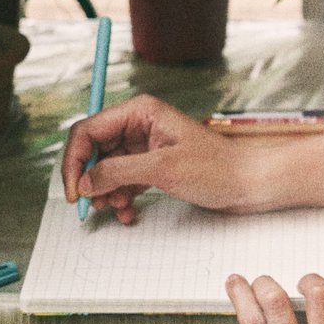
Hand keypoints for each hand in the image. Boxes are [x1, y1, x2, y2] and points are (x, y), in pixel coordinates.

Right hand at [61, 94, 269, 222]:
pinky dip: (120, 197)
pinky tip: (129, 211)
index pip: (87, 130)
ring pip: (105, 169)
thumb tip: (84, 181)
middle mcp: (139, 124)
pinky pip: (122, 180)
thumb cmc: (218, 168)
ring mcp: (145, 145)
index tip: (74, 190)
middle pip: (93, 150)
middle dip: (90, 180)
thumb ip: (118, 172)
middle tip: (91, 206)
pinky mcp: (152, 165)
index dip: (74, 161)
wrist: (250, 184)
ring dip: (105, 192)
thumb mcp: (163, 169)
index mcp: (141, 111)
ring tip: (118, 208)